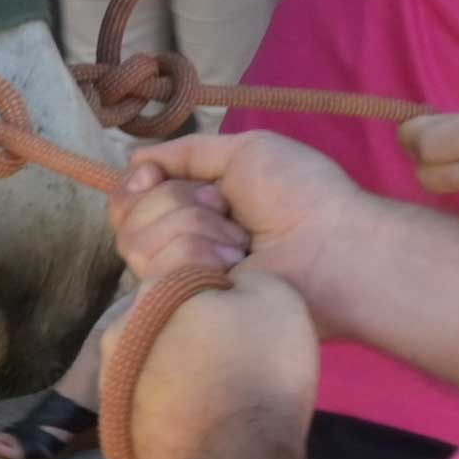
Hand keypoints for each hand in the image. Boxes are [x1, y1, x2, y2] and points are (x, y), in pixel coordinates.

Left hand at [113, 263, 318, 458]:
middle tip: (239, 357)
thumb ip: (248, 278)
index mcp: (151, 294)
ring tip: (225, 392)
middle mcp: (118, 336)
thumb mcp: (275, 296)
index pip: (190, 279)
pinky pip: (154, 409)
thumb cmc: (258, 368)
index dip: (226, 297)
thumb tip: (233, 287)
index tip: (251, 320)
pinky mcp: (122, 433)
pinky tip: (207, 421)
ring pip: (156, 366)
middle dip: (197, 334)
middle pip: (166, 323)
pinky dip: (177, 411)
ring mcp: (112, 389)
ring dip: (183, 372)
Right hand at [120, 126, 380, 316]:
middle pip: (126, 215)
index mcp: (196, 204)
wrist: (331, 248)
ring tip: (239, 244)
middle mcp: (182, 240)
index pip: (132, 195)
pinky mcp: (185, 307)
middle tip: (225, 209)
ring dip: (190, 228)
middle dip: (173, 201)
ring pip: (135, 242)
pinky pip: (152, 273)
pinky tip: (232, 267)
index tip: (155, 176)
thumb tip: (134, 159)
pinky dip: (194, 255)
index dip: (137, 183)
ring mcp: (182, 276)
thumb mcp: (245, 151)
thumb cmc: (300, 193)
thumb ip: (187, 152)